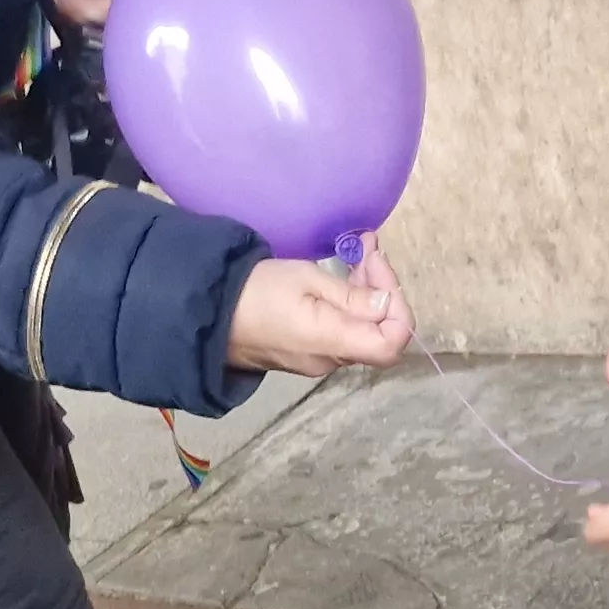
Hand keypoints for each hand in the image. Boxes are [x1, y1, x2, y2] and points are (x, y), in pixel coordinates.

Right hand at [227, 235, 413, 376]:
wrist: (209, 313)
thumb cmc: (254, 291)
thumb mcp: (305, 280)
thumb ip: (352, 295)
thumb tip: (387, 304)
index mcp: (332, 341)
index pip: (391, 343)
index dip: (399, 308)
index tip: (380, 269)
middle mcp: (330, 359)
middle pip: (378, 332)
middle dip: (383, 288)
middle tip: (369, 248)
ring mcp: (319, 360)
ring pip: (362, 329)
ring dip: (367, 292)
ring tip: (359, 251)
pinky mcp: (308, 353)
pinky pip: (342, 331)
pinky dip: (350, 303)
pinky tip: (343, 276)